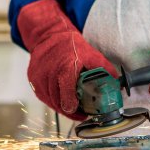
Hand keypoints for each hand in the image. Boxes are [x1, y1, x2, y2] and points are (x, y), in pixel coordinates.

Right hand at [17, 0, 116, 120]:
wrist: (48, 36)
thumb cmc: (70, 46)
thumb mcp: (91, 54)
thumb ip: (104, 69)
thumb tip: (117, 82)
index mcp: (65, 68)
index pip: (66, 94)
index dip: (73, 108)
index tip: (82, 113)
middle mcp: (49, 73)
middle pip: (58, 101)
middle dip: (70, 111)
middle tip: (80, 113)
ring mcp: (38, 77)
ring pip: (50, 101)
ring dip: (61, 107)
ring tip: (71, 108)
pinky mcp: (32, 80)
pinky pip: (43, 96)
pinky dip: (52, 101)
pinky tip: (60, 100)